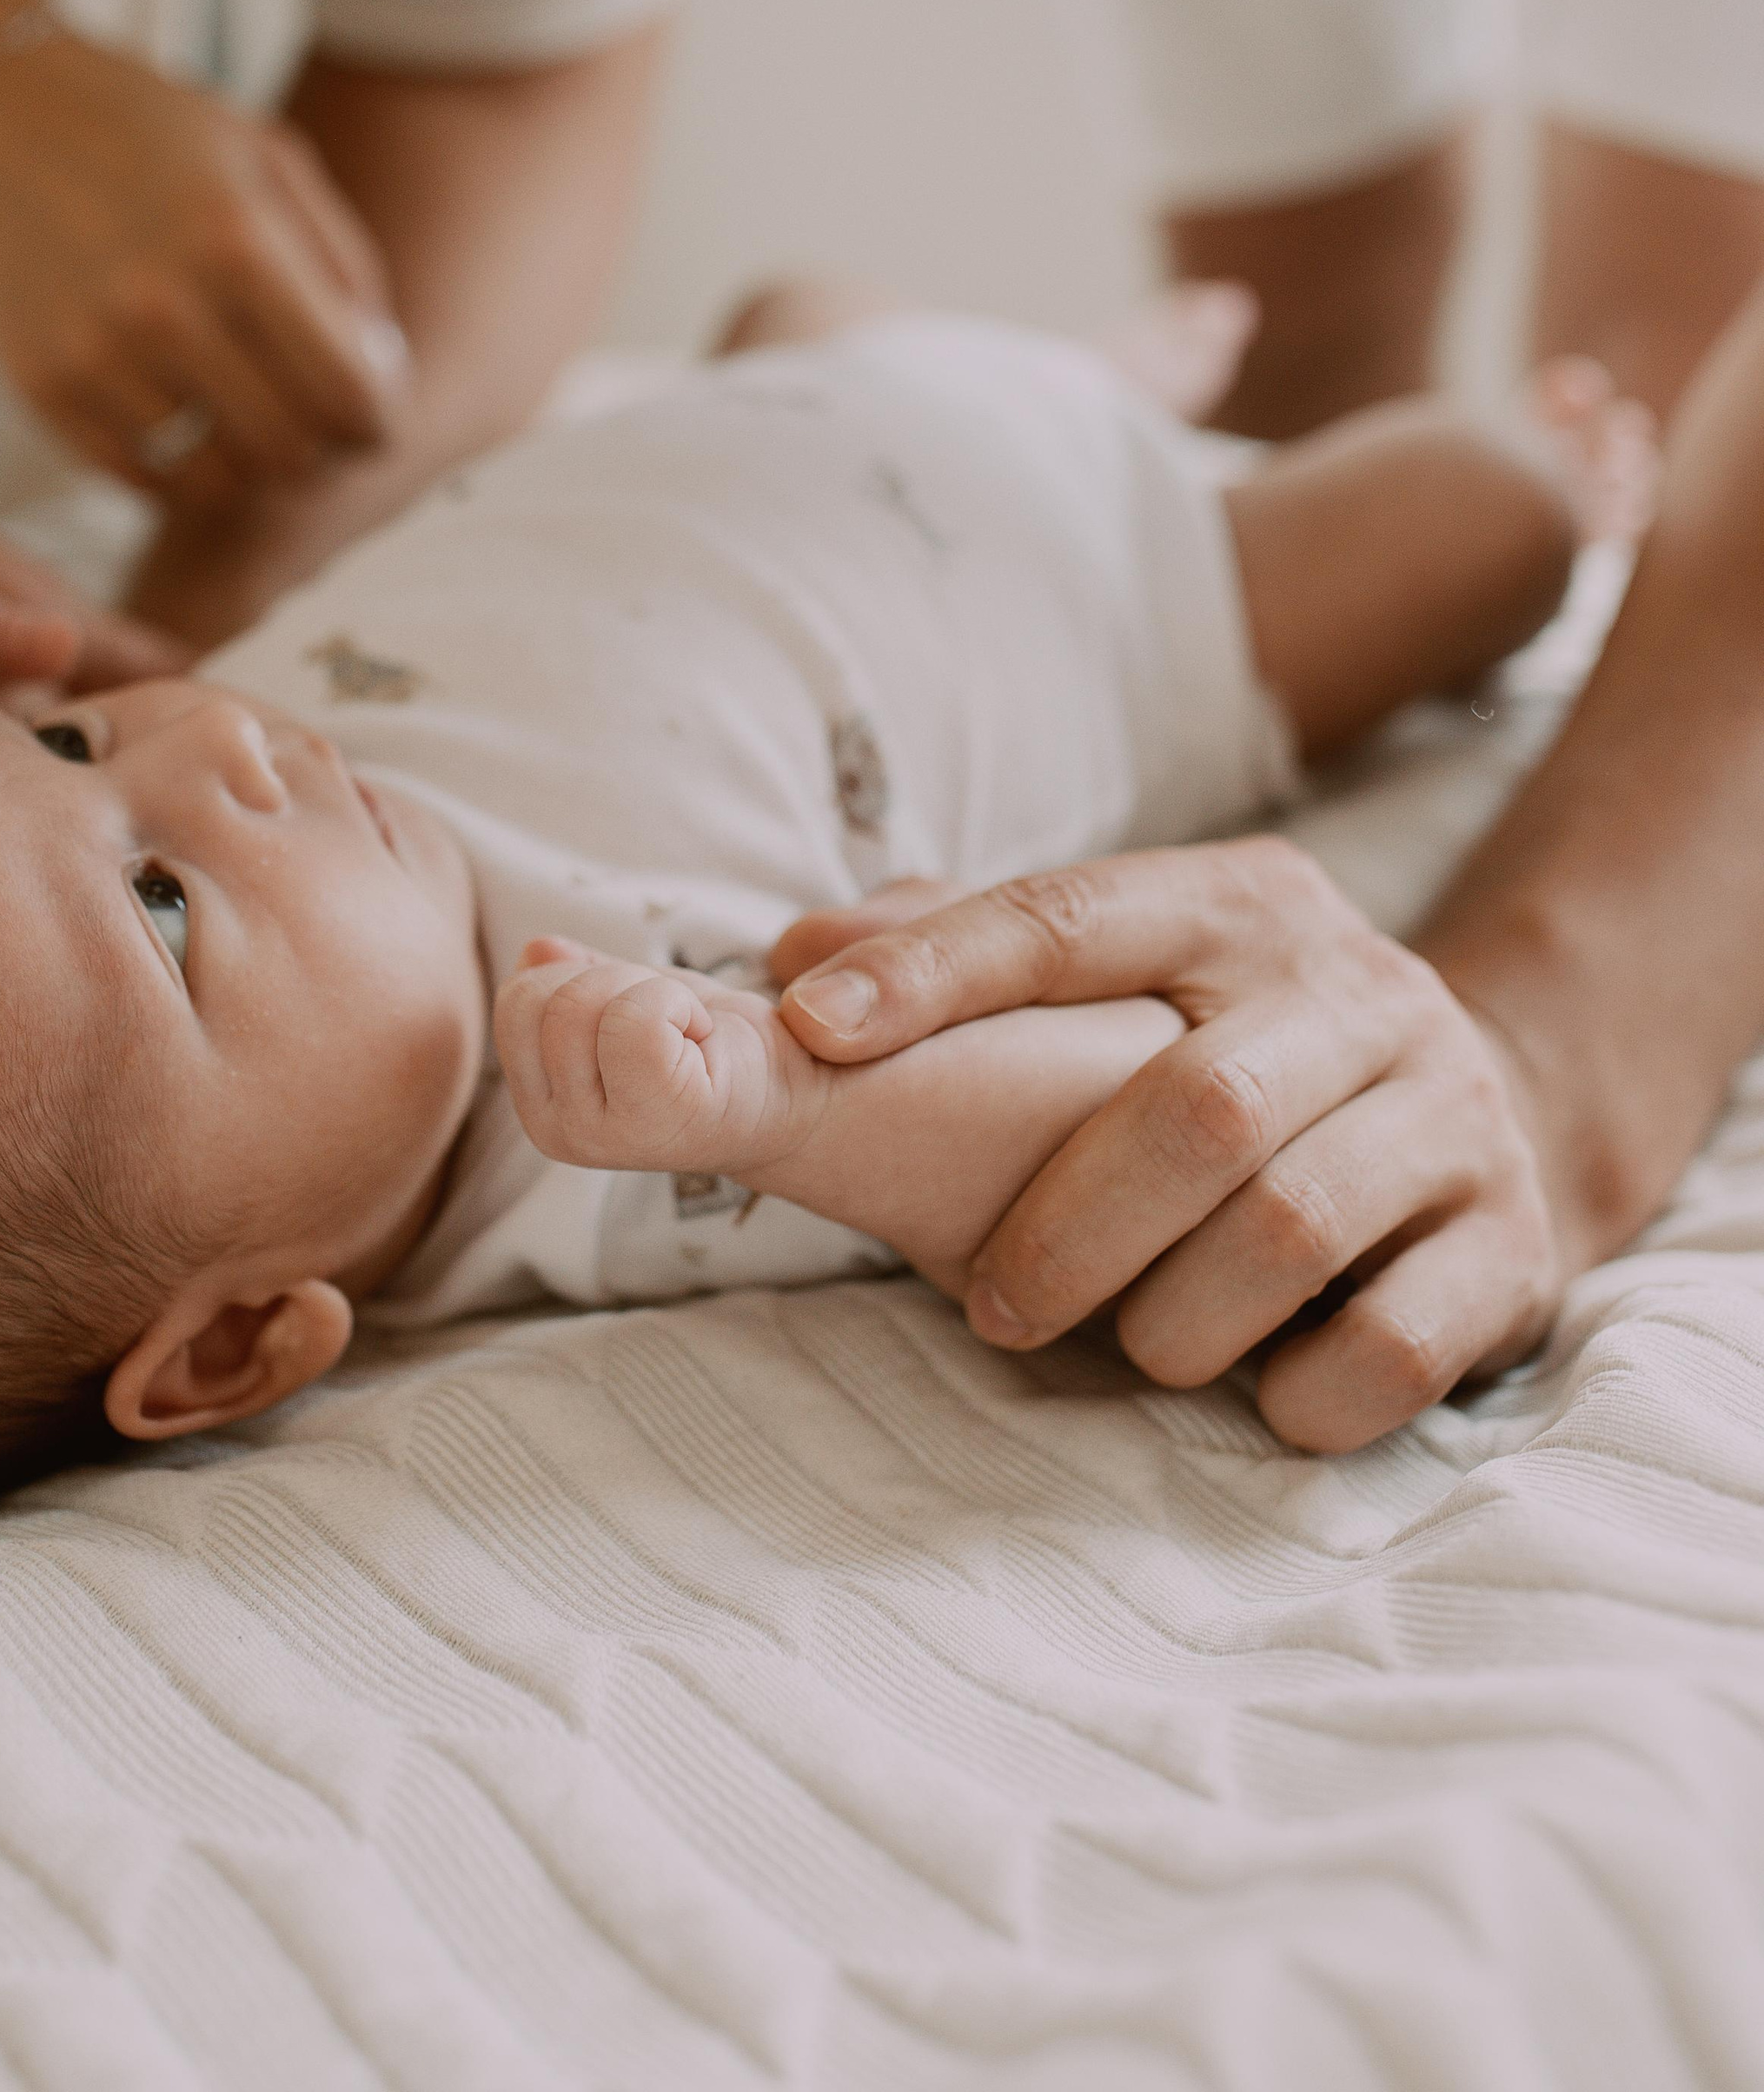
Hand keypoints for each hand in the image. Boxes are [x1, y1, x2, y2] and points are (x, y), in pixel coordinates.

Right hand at [0, 35, 410, 506]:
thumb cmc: (147, 128)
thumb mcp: (266, 157)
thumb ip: (341, 263)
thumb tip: (381, 374)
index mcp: (237, 239)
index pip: (350, 393)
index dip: (378, 421)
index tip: (372, 414)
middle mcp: (164, 306)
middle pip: (292, 450)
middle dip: (321, 448)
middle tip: (316, 423)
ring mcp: (93, 354)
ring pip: (218, 481)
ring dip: (249, 464)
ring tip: (249, 418)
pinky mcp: (40, 388)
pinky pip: (142, 478)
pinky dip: (179, 468)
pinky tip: (187, 420)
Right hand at [497, 937, 818, 1176]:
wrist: (790, 1087)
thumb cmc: (709, 1043)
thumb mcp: (629, 997)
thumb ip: (577, 976)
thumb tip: (538, 950)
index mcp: (539, 1100)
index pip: (517, 998)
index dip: (577, 977)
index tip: (633, 1005)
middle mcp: (554, 1130)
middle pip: (539, 998)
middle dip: (610, 979)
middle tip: (664, 1017)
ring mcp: (598, 1136)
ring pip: (580, 1003)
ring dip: (648, 991)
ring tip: (683, 1032)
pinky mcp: (653, 1123)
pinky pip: (636, 1019)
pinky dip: (675, 1004)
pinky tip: (701, 1037)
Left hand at [778, 837, 1560, 1451]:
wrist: (1508, 1100)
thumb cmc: (1241, 1046)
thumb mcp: (1126, 975)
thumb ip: (960, 952)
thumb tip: (790, 957)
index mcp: (1236, 905)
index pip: (1065, 922)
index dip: (933, 973)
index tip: (809, 1030)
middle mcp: (1356, 988)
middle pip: (1197, 1106)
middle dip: (1067, 1224)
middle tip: (990, 1304)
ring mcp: (1449, 1110)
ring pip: (1291, 1226)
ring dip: (1173, 1319)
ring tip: (1124, 1348)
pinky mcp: (1512, 1242)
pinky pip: (1394, 1346)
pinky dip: (1298, 1395)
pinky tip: (1256, 1396)